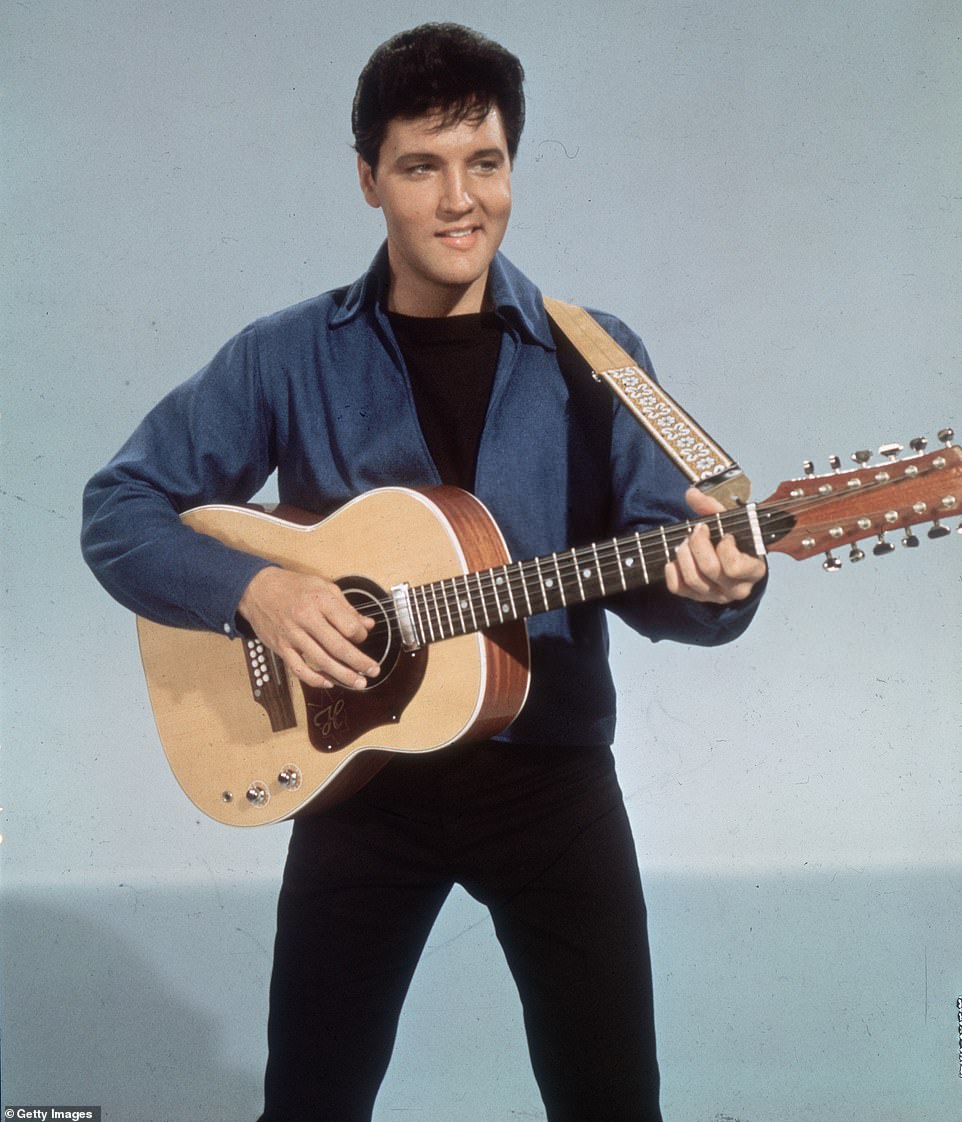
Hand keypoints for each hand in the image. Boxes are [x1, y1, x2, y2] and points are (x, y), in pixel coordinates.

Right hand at [237, 566, 379, 688]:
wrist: (256, 589)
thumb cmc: (292, 587)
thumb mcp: (323, 587)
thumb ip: (346, 608)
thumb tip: (367, 625)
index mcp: (320, 601)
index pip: (348, 625)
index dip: (360, 635)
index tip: (363, 637)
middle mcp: (306, 619)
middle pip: (338, 647)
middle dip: (359, 662)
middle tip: (374, 671)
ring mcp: (292, 635)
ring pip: (321, 661)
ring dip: (343, 675)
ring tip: (359, 682)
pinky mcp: (281, 647)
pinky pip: (299, 669)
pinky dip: (315, 679)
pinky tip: (328, 682)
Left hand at [664, 487, 766, 604]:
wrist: (731, 560)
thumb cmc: (735, 539)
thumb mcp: (730, 522)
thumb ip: (712, 507)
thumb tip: (691, 494)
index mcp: (753, 571)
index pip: (734, 566)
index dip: (724, 547)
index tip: (724, 534)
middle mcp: (736, 589)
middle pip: (710, 569)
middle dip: (698, 544)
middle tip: (697, 531)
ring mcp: (716, 596)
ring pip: (693, 580)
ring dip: (684, 555)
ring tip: (685, 542)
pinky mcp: (697, 598)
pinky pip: (678, 589)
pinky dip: (672, 571)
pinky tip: (675, 559)